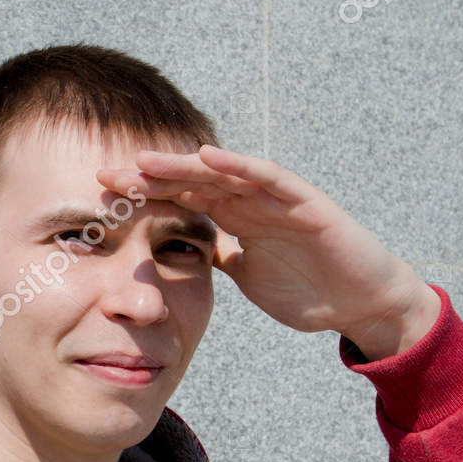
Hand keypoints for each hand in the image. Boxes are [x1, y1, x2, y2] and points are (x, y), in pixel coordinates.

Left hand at [94, 146, 439, 359]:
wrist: (360, 304)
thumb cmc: (309, 289)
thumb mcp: (248, 276)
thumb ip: (220, 258)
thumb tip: (182, 255)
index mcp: (235, 217)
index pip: (181, 198)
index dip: (144, 195)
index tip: (102, 196)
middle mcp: (251, 200)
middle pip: (192, 181)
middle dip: (150, 177)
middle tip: (106, 175)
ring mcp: (277, 198)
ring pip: (223, 174)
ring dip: (183, 165)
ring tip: (145, 160)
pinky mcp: (305, 202)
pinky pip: (268, 177)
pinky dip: (239, 166)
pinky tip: (208, 156)